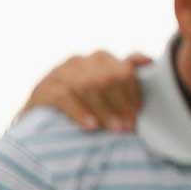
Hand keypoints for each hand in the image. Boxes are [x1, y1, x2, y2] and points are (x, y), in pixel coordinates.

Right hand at [20, 50, 150, 131]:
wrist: (41, 119)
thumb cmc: (83, 105)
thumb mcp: (106, 90)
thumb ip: (125, 74)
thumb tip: (148, 60)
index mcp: (99, 59)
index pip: (124, 70)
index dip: (133, 93)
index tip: (137, 114)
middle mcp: (80, 62)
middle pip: (106, 78)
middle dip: (120, 104)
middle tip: (127, 127)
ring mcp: (59, 73)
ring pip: (87, 85)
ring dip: (104, 110)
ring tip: (113, 129)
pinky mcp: (43, 88)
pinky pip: (64, 96)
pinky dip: (80, 112)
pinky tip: (91, 126)